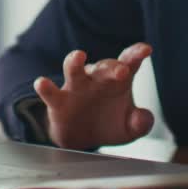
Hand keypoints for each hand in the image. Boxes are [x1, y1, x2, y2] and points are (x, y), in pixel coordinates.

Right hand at [32, 43, 154, 149]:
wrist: (83, 139)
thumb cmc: (109, 124)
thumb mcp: (130, 128)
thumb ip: (140, 124)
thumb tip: (143, 119)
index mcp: (118, 80)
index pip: (129, 62)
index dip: (136, 54)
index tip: (145, 50)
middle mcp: (97, 79)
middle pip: (104, 66)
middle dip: (112, 67)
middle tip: (122, 71)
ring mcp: (76, 87)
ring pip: (74, 69)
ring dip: (75, 62)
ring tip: (78, 56)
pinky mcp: (58, 101)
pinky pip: (51, 92)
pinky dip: (45, 87)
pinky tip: (42, 83)